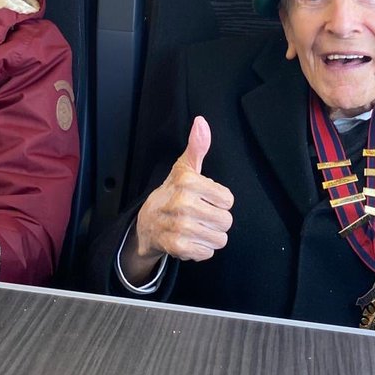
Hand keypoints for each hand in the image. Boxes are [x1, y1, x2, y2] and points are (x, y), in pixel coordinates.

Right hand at [123, 117, 233, 284]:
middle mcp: (183, 204)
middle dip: (216, 220)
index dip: (218, 200)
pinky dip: (201, 249)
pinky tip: (189, 239)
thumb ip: (197, 146)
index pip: (228, 199)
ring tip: (195, 227)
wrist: (147, 222)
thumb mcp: (184, 168)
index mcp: (188, 182)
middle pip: (226, 221)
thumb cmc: (172, 193)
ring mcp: (180, 226)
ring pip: (220, 239)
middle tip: (200, 215)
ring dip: (210, 236)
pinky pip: (207, 253)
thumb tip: (201, 122)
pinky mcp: (178, 247)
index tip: (204, 198)